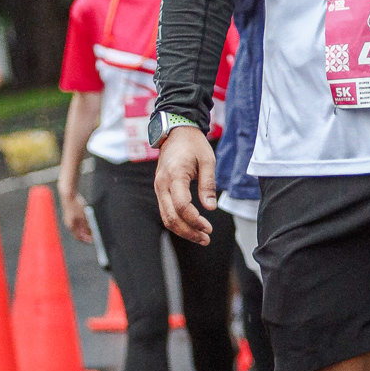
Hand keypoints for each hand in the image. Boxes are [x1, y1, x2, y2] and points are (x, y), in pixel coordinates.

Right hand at [59, 186, 93, 243]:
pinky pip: (78, 220)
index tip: (92, 240)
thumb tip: (92, 232)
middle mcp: (69, 223)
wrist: (68, 193)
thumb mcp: (84, 216)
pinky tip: (88, 219)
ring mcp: (69, 218)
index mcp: (71, 226)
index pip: (78, 237)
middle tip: (94, 234)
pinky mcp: (71, 212)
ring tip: (93, 227)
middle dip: (86, 234)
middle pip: (78, 232)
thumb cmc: (74, 204)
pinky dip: (84, 221)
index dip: (86, 240)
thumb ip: (88, 225)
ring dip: (86, 227)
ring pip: (79, 226)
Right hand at [153, 124, 216, 243]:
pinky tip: (191, 226)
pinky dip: (177, 222)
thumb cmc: (193, 144)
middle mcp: (162, 184)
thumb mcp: (207, 160)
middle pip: (171, 217)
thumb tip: (210, 208)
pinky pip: (165, 211)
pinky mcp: (160, 189)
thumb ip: (208, 185)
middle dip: (189, 231)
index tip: (209, 227)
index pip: (182, 206)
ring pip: (166, 217)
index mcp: (175, 175)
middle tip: (206, 239)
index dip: (195, 221)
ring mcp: (158, 187)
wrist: (176, 131)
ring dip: (182, 230)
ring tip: (201, 237)